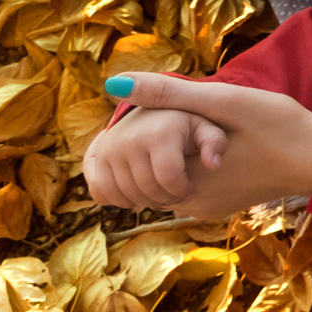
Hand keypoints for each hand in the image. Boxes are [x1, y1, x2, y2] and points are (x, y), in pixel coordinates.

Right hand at [84, 108, 226, 208]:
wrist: (153, 110)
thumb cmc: (187, 125)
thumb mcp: (206, 127)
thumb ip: (215, 141)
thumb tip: (214, 164)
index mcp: (159, 132)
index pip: (169, 179)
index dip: (183, 191)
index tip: (191, 188)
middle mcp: (129, 139)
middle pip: (148, 191)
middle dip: (167, 198)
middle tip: (177, 193)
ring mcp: (109, 149)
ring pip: (125, 196)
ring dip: (145, 201)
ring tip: (160, 191)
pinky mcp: (96, 158)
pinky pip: (101, 192)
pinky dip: (119, 199)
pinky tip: (137, 191)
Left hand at [104, 75, 311, 218]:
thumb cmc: (282, 128)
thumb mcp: (227, 101)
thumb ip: (170, 93)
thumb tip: (112, 83)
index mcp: (182, 175)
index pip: (138, 146)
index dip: (159, 118)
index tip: (195, 107)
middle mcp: (186, 201)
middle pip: (152, 160)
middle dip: (169, 135)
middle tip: (213, 116)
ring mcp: (202, 207)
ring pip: (169, 170)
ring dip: (183, 147)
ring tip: (222, 128)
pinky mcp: (216, 207)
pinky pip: (189, 182)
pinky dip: (197, 161)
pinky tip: (228, 146)